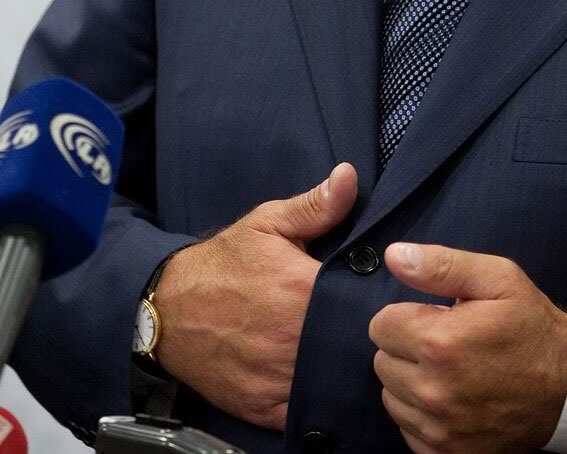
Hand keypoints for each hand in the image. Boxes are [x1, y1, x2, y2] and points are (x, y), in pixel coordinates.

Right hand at [153, 162, 357, 428]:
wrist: (164, 311)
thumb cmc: (221, 264)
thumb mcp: (266, 224)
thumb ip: (315, 205)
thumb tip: (350, 176)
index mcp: (300, 289)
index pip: (363, 300)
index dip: (377, 298)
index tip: (384, 294)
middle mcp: (293, 339)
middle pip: (351, 342)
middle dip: (360, 332)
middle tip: (364, 321)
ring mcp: (278, 378)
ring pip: (333, 380)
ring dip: (343, 366)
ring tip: (344, 347)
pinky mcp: (265, 408)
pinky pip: (308, 408)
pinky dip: (318, 395)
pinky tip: (320, 374)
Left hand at [370, 243, 566, 453]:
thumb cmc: (530, 326)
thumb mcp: (496, 278)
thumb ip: (441, 264)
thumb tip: (394, 256)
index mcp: (439, 342)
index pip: (380, 325)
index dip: (406, 315)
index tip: (434, 317)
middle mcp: (432, 390)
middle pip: (382, 361)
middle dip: (406, 346)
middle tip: (443, 342)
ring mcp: (439, 429)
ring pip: (391, 397)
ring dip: (410, 381)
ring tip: (446, 370)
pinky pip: (407, 430)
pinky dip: (420, 415)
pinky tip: (448, 398)